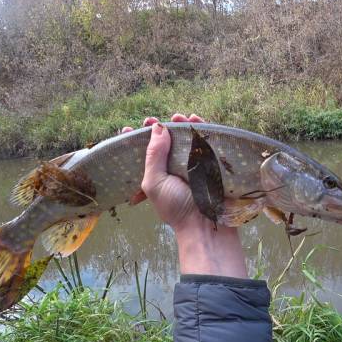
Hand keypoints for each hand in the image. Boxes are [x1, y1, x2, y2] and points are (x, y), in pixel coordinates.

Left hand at [121, 114, 246, 277]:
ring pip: (186, 138)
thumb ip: (153, 156)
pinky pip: (206, 141)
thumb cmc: (176, 207)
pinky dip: (201, 128)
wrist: (206, 224)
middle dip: (159, 128)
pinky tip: (194, 119)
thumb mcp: (154, 183)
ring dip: (180, 125)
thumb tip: (157, 127)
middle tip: (152, 120)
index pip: (145, 153)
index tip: (129, 128)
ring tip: (176, 116)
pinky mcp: (212, 162)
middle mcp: (175, 167)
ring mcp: (194, 164)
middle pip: (166, 141)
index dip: (137, 139)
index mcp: (158, 174)